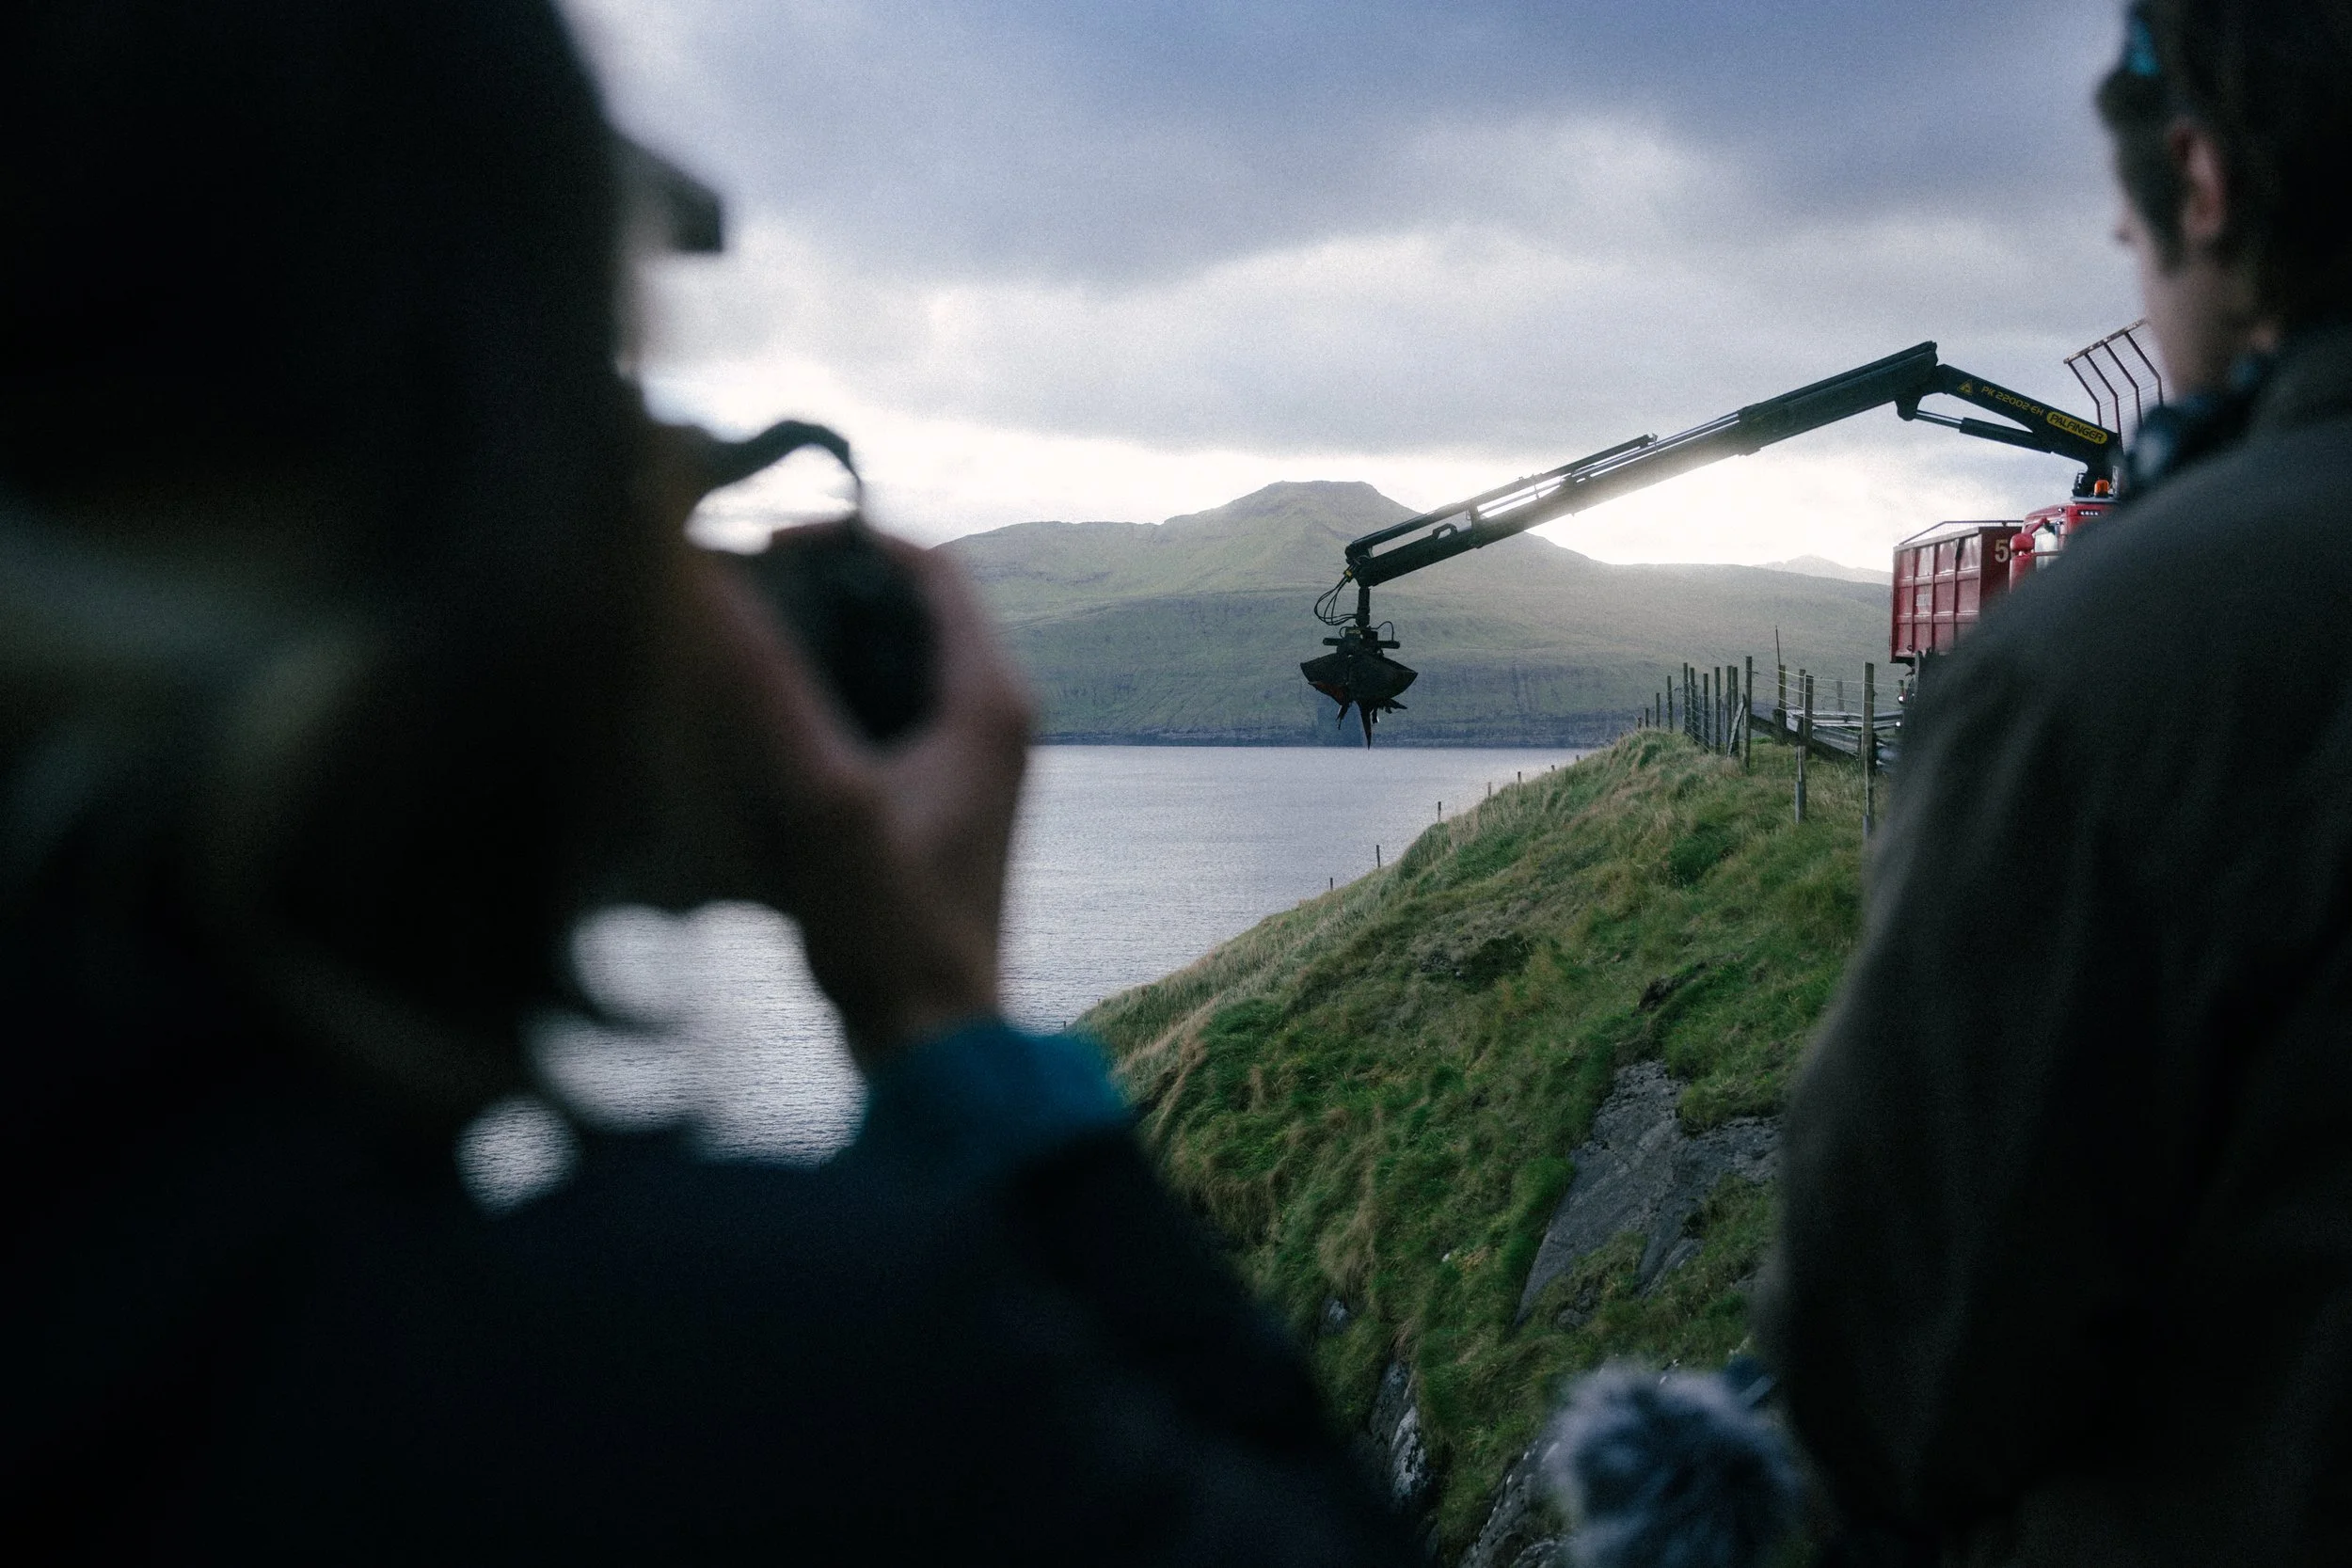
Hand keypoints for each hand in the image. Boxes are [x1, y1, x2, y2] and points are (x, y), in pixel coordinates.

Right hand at [655, 514, 1033, 1064]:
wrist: (935, 1050)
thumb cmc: (891, 932)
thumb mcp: (820, 800)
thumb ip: (765, 687)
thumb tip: (704, 582)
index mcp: (990, 699)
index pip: (929, 564)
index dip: (845, 535)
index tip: (759, 543)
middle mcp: (994, 718)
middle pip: (906, 605)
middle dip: (821, 585)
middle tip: (731, 589)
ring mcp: (968, 761)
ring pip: (889, 659)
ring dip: (818, 641)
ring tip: (732, 643)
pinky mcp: (936, 800)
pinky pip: (880, 712)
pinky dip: (825, 696)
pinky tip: (757, 719)